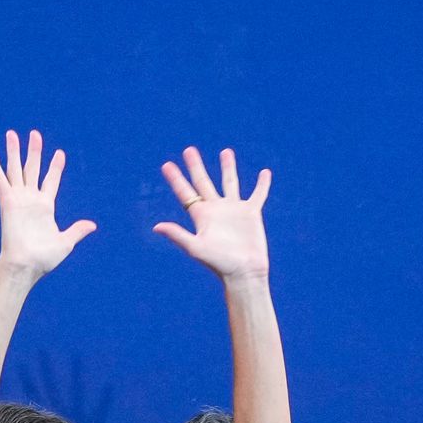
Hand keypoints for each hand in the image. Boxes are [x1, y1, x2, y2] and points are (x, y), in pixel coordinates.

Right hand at [0, 129, 95, 280]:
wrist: (26, 265)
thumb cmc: (44, 259)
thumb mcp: (65, 243)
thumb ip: (76, 231)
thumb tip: (92, 225)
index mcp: (45, 207)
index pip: (51, 181)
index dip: (55, 167)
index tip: (59, 153)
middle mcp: (31, 200)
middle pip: (32, 169)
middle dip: (34, 151)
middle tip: (35, 134)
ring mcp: (18, 199)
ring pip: (15, 169)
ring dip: (14, 151)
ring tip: (12, 133)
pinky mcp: (7, 201)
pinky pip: (0, 179)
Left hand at [153, 146, 270, 281]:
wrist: (244, 272)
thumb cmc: (219, 264)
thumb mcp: (196, 248)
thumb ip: (178, 235)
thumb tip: (156, 227)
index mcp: (201, 216)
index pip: (185, 192)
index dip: (175, 179)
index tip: (166, 165)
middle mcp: (216, 210)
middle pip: (203, 182)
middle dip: (196, 166)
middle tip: (188, 150)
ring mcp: (234, 210)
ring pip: (230, 183)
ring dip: (228, 167)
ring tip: (225, 151)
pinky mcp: (252, 214)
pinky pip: (258, 195)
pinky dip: (262, 184)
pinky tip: (265, 173)